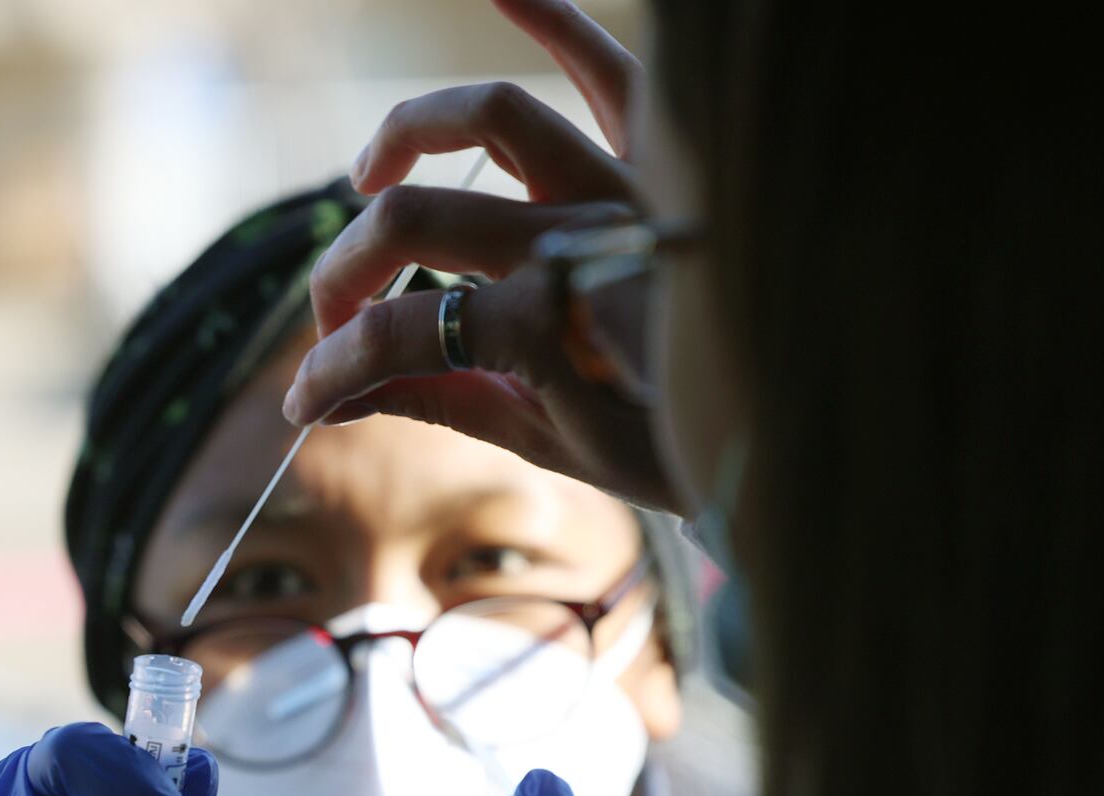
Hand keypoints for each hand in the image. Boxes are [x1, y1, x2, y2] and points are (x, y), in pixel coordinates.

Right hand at [284, 0, 676, 509]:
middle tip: (334, 318)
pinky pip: (615, 66)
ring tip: (368, 176)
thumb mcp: (556, 445)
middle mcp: (585, 235)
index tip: (307, 404)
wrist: (797, 425)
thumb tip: (340, 396)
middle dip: (346, 274)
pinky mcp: (665, 157)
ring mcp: (629, 183)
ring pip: (494, 115)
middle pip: (416, 220)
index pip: (402, 334)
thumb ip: (446, 400)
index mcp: (557, 327)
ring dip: (408, 131)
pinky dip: (556, 16)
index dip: (336, 371)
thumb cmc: (680, 441)